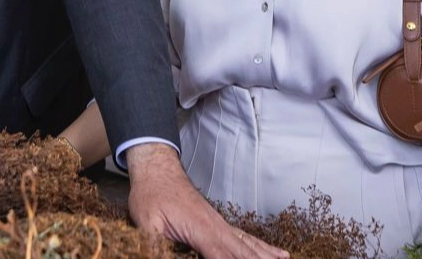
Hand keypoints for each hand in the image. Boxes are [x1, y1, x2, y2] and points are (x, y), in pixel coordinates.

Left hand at [126, 143, 287, 258]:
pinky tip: (275, 253)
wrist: (157, 171)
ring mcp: (219, 224)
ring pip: (248, 244)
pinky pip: (244, 237)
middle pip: (243, 252)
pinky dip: (261, 246)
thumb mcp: (146, 224)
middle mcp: (216, 227)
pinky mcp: (218, 224)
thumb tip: (159, 255)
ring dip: (265, 255)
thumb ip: (156, 245)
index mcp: (200, 229)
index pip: (222, 257)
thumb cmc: (151, 195)